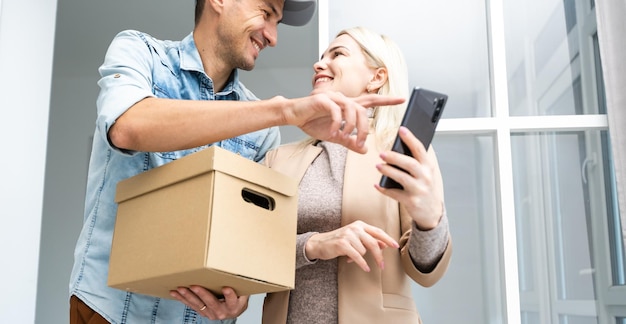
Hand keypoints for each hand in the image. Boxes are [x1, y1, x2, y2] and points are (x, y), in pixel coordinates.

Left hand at [170, 286, 248, 319]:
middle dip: (202, 294)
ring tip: (180, 289)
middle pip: (212, 302)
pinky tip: (175, 293)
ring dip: (188, 296)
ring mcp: (211, 313)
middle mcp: (222, 311)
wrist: (233, 311)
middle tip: (194, 286)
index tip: (226, 288)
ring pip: (198, 304)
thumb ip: (240, 283)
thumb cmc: (237, 298)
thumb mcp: (243, 292)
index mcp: (234, 306)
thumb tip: (240, 264)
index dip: (229, 294)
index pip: (232, 300)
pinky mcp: (202, 312)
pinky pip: (191, 305)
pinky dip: (182, 299)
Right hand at [283, 91, 404, 153]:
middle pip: (364, 110)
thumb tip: (364, 150)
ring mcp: (334, 97)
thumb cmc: (313, 122)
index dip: (387, 100)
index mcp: (348, 106)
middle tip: (360, 142)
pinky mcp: (323, 99)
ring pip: (352, 110)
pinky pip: (336, 111)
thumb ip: (350, 142)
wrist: (293, 115)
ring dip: (350, 127)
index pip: (371, 100)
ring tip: (344, 138)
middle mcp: (344, 99)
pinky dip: (337, 124)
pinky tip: (333, 133)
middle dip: (364, 128)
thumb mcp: (335, 136)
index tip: (402, 99)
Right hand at [305, 220, 399, 271]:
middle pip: (373, 243)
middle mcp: (355, 228)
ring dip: (360, 258)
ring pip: (364, 251)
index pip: (378, 232)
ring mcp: (348, 235)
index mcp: (360, 225)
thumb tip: (385, 245)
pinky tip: (366, 268)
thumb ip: (369, 240)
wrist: (320, 243)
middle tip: (382, 266)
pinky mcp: (343, 244)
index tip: (396, 246)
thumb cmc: (339, 242)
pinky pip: (357, 256)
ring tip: (350, 256)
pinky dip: (362, 263)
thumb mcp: (355, 239)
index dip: (388, 239)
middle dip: (379, 256)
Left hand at [375, 126, 443, 229]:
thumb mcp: (425, 173)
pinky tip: (377, 185)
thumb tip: (397, 148)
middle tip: (382, 153)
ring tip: (378, 166)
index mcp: (429, 167)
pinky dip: (384, 189)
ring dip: (388, 171)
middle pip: (410, 164)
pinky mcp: (412, 202)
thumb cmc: (425, 188)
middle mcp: (426, 177)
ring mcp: (419, 190)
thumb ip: (415, 162)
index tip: (401, 129)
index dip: (411, 138)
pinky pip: (395, 194)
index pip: (420, 149)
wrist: (432, 212)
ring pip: (402, 178)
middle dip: (395, 157)